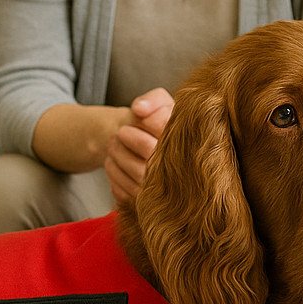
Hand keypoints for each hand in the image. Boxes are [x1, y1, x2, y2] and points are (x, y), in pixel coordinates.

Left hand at [105, 88, 173, 203]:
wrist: (168, 153)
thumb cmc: (165, 125)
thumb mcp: (164, 104)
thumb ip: (154, 100)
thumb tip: (138, 110)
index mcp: (190, 140)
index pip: (162, 126)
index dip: (144, 121)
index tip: (135, 116)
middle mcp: (183, 166)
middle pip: (147, 149)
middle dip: (126, 138)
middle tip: (119, 132)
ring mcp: (168, 188)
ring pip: (137, 173)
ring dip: (117, 156)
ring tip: (112, 145)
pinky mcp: (151, 203)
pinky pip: (128, 192)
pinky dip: (115, 177)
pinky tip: (112, 164)